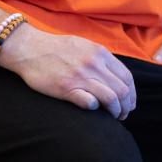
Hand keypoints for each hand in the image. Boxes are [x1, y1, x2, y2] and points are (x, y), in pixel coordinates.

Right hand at [0, 23, 136, 119]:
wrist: (30, 47)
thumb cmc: (57, 48)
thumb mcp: (84, 45)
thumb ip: (100, 58)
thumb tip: (115, 76)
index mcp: (100, 53)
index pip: (127, 77)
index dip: (132, 94)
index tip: (129, 103)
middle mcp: (93, 64)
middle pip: (122, 90)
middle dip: (126, 106)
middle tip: (122, 114)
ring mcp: (80, 76)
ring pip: (111, 98)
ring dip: (115, 111)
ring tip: (113, 117)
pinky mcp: (66, 88)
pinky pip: (90, 103)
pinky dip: (95, 108)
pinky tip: (93, 108)